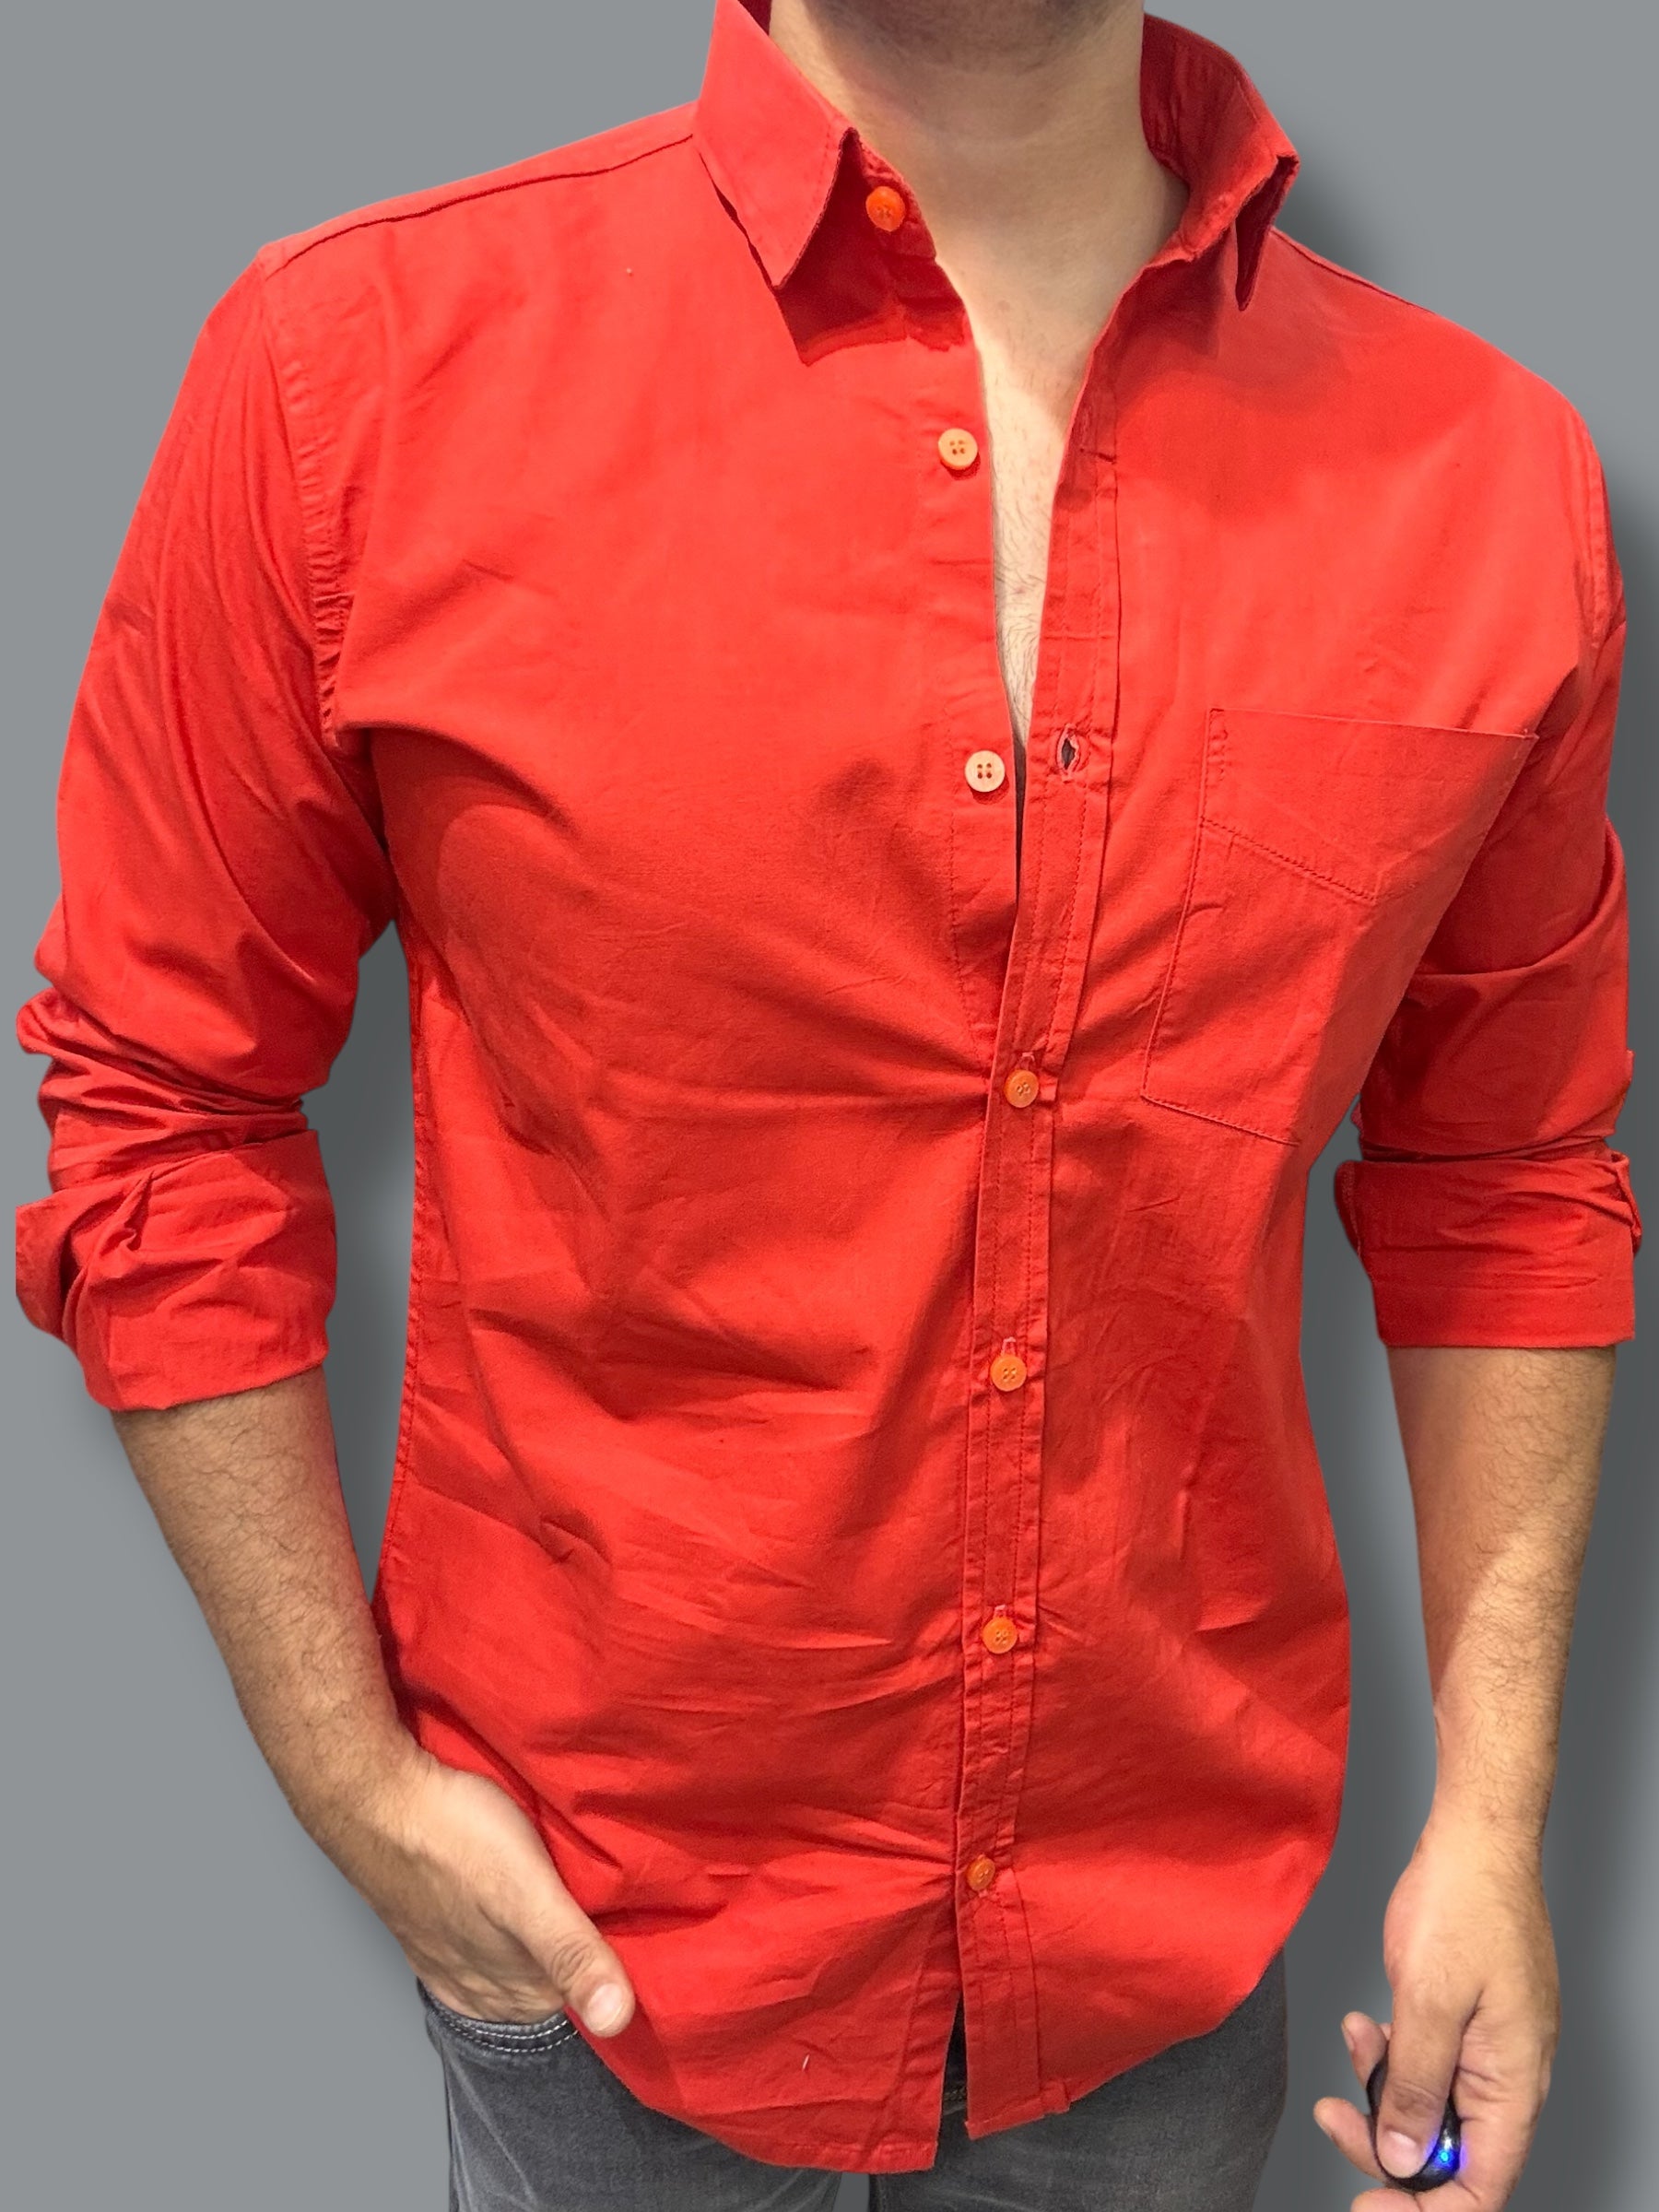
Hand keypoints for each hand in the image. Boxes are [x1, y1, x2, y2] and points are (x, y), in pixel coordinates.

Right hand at [318, 1740, 635, 2034]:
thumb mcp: (529, 1892)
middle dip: (585, 1953)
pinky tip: (511, 1905)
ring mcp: (452, 1958)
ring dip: (544, 1940)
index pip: (589, 1999)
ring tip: (572, 1898)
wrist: (374, 1797)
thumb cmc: (453, 1836)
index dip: (620, 1964)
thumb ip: (572, 1953)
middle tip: (616, 1902)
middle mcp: (483, 1985)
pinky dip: (504, 1933)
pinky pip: (482, 1945)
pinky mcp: (432, 1926)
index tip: (644, 1925)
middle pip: (554, 1981)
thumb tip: (618, 2020)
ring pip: (519, 1962)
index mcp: (516, 1987)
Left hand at [1313, 1808, 1557, 2208]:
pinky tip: (1363, 2025)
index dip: (1425, 2210)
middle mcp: (1507, 2077)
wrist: (1474, 1838)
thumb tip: (1403, 2160)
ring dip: (1382, 2090)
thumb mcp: (1428, 2002)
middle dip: (1388, 2146)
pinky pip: (1426, 2061)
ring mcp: (1487, 2048)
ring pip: (1430, 2106)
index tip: (1368, 2203)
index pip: (1480, 2188)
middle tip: (1335, 2120)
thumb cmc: (1465, 1905)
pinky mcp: (1465, 2021)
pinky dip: (1390, 2052)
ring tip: (1352, 2044)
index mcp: (1512, 2085)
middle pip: (1449, 2154)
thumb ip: (1415, 2087)